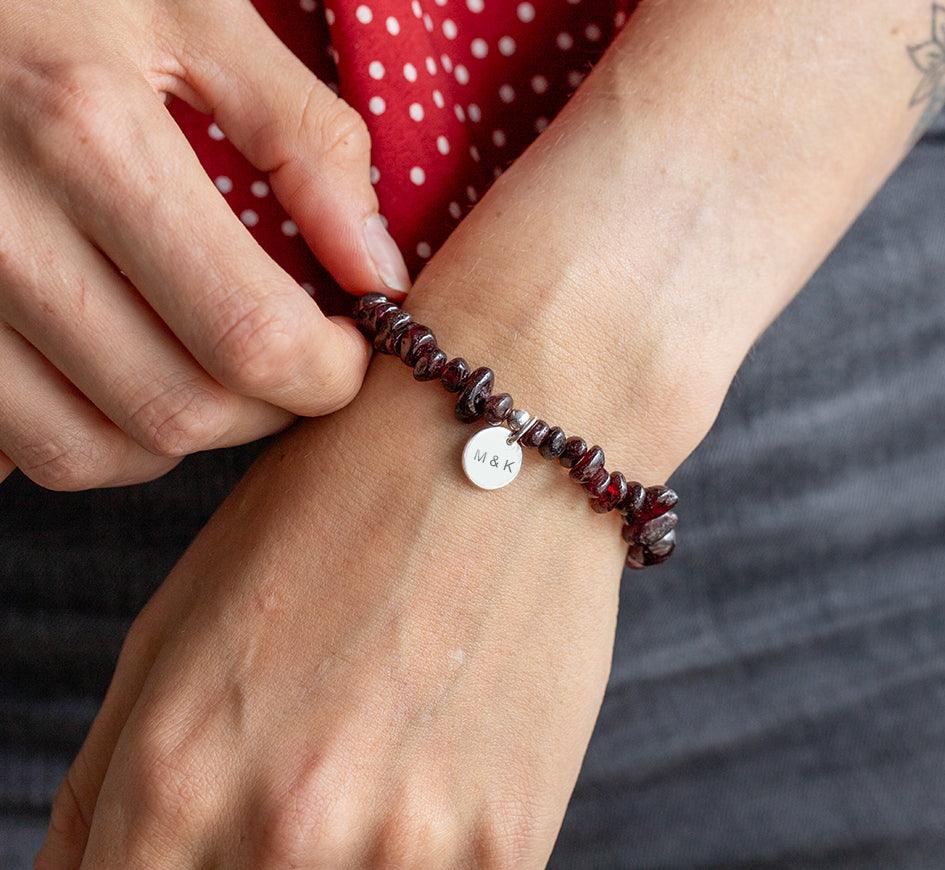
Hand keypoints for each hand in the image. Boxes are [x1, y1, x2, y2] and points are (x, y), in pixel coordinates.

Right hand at [0, 0, 409, 490]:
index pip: (252, 335)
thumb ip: (307, 138)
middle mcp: (1, 233)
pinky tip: (135, 370)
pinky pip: (30, 448)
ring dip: (191, 429)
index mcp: (92, 140)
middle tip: (295, 358)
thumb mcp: (189, 15)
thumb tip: (379, 272)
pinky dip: (106, 437)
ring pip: (101, 451)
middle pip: (181, 410)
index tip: (350, 349)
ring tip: (217, 362)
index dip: (328, 373)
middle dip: (270, 407)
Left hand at [35, 75, 732, 865]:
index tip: (192, 846)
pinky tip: (432, 767)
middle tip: (298, 771)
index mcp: (173, 773)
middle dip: (246, 862)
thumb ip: (109, 778)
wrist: (507, 445)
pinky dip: (422, 856)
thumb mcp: (184, 615)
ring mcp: (407, 850)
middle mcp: (283, 833)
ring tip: (370, 758)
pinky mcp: (508, 846)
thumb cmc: (339, 506)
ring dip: (343, 864)